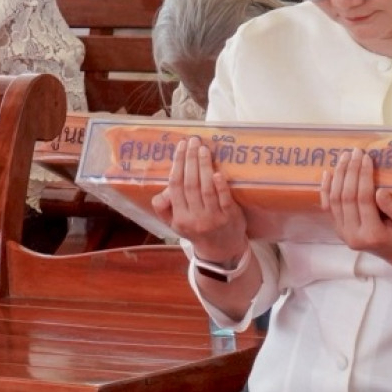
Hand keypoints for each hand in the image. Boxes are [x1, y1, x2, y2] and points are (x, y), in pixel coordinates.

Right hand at [150, 138, 249, 264]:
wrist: (221, 250)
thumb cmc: (196, 230)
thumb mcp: (175, 224)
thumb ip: (164, 208)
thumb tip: (161, 191)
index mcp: (179, 217)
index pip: (175, 186)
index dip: (177, 164)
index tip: (181, 146)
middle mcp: (195, 218)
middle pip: (190, 184)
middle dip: (190, 160)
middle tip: (193, 141)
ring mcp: (213, 218)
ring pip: (205, 189)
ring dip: (204, 167)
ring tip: (203, 149)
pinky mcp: (230, 217)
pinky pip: (224, 199)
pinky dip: (220, 186)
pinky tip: (218, 172)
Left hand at [320, 150, 391, 258]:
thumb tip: (379, 192)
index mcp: (373, 235)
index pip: (364, 199)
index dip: (364, 176)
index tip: (367, 158)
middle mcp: (353, 236)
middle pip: (346, 198)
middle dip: (350, 172)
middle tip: (356, 152)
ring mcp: (342, 233)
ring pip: (334, 201)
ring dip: (338, 176)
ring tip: (344, 157)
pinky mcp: (338, 229)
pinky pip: (328, 207)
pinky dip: (326, 189)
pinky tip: (328, 173)